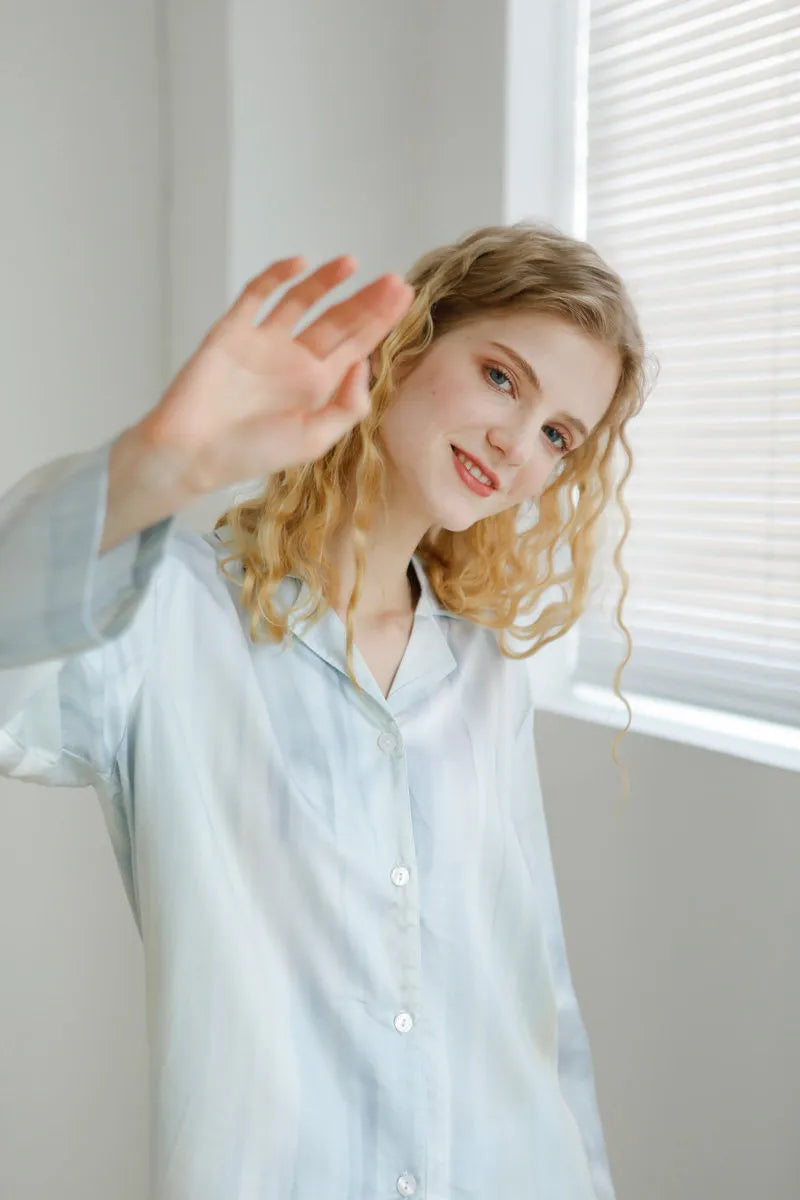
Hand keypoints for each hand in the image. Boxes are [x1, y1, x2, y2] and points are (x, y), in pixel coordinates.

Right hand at [138, 254, 413, 494]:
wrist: (193, 451)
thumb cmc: (251, 454)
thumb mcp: (314, 440)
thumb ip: (347, 406)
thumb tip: (364, 363)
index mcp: (317, 387)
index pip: (357, 346)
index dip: (380, 321)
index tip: (404, 296)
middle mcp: (295, 360)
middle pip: (339, 320)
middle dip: (366, 300)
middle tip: (394, 279)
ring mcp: (264, 342)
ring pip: (302, 301)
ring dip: (327, 281)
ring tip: (352, 262)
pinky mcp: (233, 329)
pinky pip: (257, 295)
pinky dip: (277, 276)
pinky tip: (300, 264)